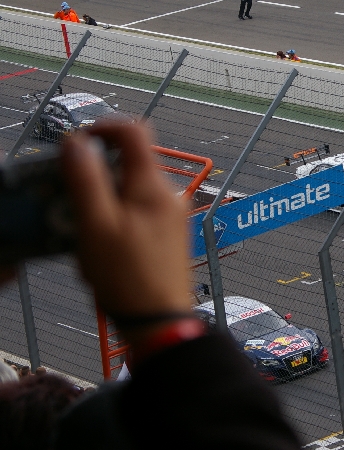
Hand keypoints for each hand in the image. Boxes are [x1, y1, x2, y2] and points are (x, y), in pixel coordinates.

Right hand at [61, 124, 191, 341]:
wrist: (159, 321)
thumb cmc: (127, 277)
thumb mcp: (96, 225)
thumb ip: (86, 179)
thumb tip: (77, 140)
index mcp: (154, 185)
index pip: (134, 131)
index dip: (103, 128)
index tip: (76, 144)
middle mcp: (168, 195)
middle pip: (128, 163)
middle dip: (94, 175)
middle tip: (67, 198)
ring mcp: (170, 215)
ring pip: (128, 190)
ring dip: (100, 201)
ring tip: (81, 231)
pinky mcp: (167, 234)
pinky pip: (135, 212)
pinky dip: (113, 219)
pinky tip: (99, 248)